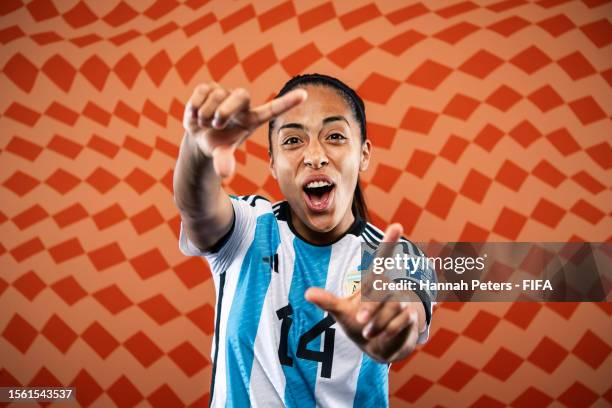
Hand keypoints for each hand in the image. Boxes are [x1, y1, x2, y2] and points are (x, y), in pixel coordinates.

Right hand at [183, 83, 306, 177]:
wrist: (198, 136)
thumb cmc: (217, 145)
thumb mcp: (221, 154)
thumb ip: (224, 162)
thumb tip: (224, 173)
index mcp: (252, 119)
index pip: (273, 109)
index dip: (288, 102)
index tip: (304, 95)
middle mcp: (242, 103)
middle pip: (240, 95)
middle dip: (224, 111)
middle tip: (215, 125)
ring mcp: (226, 93)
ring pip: (216, 96)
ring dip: (206, 115)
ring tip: (205, 124)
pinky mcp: (209, 87)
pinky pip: (201, 93)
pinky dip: (194, 108)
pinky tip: (195, 116)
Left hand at [305, 223, 423, 362]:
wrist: (377, 346)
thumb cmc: (357, 322)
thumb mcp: (340, 311)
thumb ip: (328, 301)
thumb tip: (307, 293)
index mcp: (372, 282)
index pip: (382, 259)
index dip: (389, 242)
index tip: (397, 225)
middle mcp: (389, 288)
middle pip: (383, 290)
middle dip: (371, 307)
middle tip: (360, 321)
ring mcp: (402, 301)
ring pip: (394, 306)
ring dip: (378, 322)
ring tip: (366, 333)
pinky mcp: (411, 317)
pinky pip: (402, 320)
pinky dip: (388, 331)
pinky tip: (379, 338)